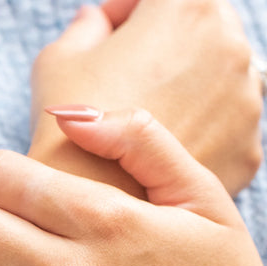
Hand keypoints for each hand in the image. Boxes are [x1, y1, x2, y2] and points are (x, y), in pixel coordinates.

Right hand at [30, 0, 263, 195]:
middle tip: (115, 89)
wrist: (89, 207)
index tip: (100, 44)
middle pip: (190, 39)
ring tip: (134, 129)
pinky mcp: (246, 150)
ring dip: (180, 95)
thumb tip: (95, 21)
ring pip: (211, 86)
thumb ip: (83, 28)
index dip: (118, 17)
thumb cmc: (67, 131)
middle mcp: (233, 46)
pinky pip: (219, 130)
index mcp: (186, 7)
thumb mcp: (56, 61)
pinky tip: (152, 155)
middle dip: (155, 56)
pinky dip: (192, 135)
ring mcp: (246, 102)